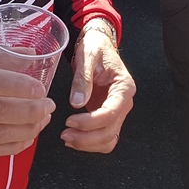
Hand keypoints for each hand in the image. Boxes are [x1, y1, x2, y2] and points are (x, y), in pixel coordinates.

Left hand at [63, 24, 134, 152]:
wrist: (98, 44)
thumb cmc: (95, 47)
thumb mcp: (87, 56)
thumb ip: (83, 79)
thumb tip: (77, 103)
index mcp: (124, 87)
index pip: (111, 112)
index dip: (90, 122)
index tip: (70, 121)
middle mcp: (124, 102)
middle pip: (110, 131)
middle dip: (87, 137)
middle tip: (64, 134)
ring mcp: (117, 110)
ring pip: (109, 139)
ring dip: (88, 144)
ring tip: (67, 138)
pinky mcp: (108, 115)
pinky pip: (104, 137)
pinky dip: (90, 142)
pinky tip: (74, 138)